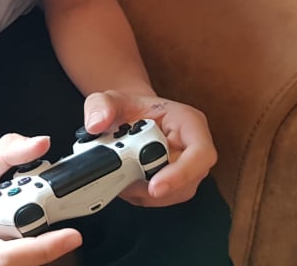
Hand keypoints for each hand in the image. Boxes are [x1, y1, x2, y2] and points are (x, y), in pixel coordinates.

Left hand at [82, 89, 216, 207]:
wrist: (130, 116)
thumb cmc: (129, 107)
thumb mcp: (111, 99)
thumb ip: (101, 105)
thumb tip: (96, 124)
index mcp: (188, 122)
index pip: (200, 153)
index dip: (181, 174)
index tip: (154, 186)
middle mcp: (193, 147)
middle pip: (187, 181)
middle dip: (153, 187)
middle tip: (125, 180)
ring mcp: (188, 168)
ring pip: (174, 194)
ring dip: (145, 193)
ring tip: (122, 177)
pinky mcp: (177, 183)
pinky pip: (163, 199)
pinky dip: (141, 196)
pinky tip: (126, 182)